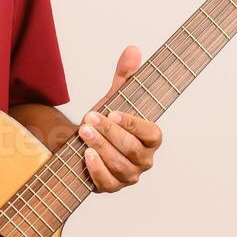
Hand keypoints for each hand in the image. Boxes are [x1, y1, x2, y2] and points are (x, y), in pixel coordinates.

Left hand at [78, 45, 163, 192]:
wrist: (85, 142)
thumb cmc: (107, 120)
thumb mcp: (115, 96)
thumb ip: (125, 75)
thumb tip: (132, 50)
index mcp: (151, 138)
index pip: (152, 134)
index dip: (134, 124)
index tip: (114, 112)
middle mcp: (145, 160)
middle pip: (133, 150)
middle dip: (110, 133)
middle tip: (90, 117)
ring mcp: (129, 176)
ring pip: (120, 166)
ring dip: (101, 147)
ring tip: (84, 131)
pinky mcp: (112, 187)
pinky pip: (107, 183)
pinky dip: (97, 169)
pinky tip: (86, 155)